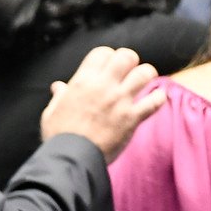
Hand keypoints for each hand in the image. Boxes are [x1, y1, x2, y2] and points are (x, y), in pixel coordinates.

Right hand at [39, 45, 164, 160]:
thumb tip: (58, 87)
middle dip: (129, 61)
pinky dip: (158, 98)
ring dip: (145, 76)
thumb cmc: (58, 135)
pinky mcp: (132, 118)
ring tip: (142, 83)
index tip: (106, 67)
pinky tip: (154, 99)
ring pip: (145, 73)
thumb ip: (59, 96)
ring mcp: (120, 101)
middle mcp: (103, 87)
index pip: (102, 53)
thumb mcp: (51, 112)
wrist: (70, 157)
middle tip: (127, 72)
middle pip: (127, 57)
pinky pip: (155, 101)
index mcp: (82, 82)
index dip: (107, 57)